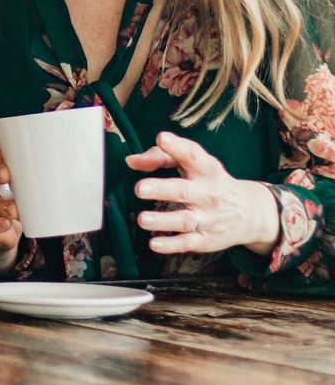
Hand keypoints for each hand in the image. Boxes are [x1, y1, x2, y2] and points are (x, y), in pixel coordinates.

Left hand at [126, 131, 279, 255]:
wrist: (252, 213)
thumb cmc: (210, 181)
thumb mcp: (194, 164)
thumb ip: (161, 157)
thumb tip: (131, 161)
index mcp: (206, 169)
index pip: (192, 155)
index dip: (177, 146)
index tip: (162, 138)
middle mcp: (208, 193)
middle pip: (183, 191)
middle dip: (161, 189)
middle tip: (140, 188)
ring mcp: (208, 218)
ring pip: (184, 220)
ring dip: (162, 221)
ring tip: (142, 219)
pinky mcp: (207, 239)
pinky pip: (188, 243)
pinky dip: (171, 245)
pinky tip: (154, 244)